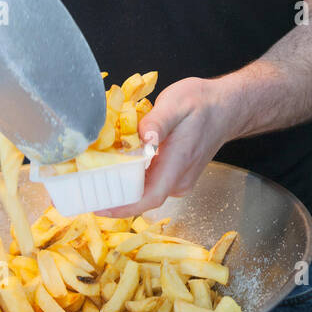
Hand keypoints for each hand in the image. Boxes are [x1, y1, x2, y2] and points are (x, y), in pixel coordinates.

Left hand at [99, 75, 235, 217]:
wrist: (226, 107)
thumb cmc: (203, 103)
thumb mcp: (177, 103)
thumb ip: (157, 122)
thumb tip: (143, 139)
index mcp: (178, 163)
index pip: (149, 197)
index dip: (123, 208)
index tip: (98, 207)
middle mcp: (179, 179)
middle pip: (143, 198)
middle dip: (114, 198)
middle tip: (84, 190)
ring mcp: (178, 180)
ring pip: (146, 191)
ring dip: (122, 188)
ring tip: (94, 178)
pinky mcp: (176, 175)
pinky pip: (151, 183)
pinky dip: (132, 180)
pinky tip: (116, 168)